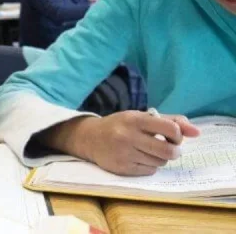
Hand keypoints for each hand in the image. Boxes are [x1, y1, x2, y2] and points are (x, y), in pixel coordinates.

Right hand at [52, 111, 199, 175]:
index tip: (172, 135)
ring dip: (161, 158)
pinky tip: (140, 158)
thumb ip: (171, 121)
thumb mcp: (143, 117)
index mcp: (135, 119)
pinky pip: (149, 170)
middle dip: (174, 151)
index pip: (170, 129)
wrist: (89, 138)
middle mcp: (128, 136)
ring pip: (160, 162)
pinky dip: (150, 165)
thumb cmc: (121, 125)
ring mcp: (124, 153)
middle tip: (170, 148)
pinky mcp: (122, 168)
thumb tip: (197, 132)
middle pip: (168, 151)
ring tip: (151, 151)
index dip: (178, 135)